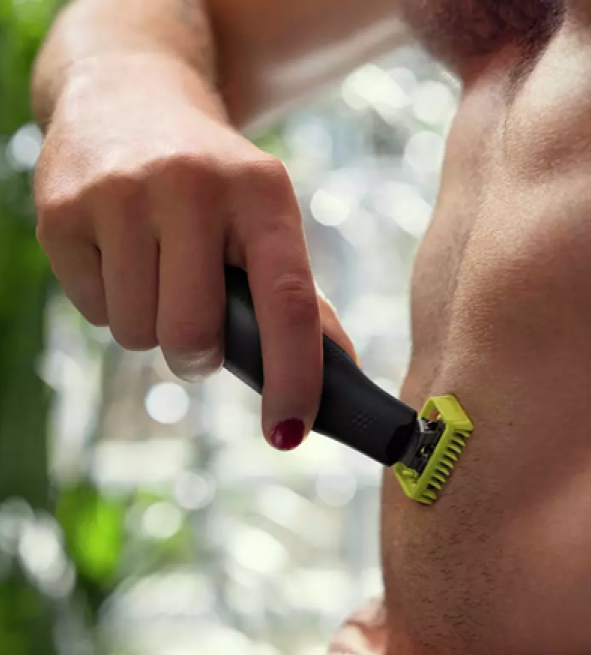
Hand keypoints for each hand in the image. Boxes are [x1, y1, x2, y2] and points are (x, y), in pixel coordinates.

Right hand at [34, 55, 355, 449]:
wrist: (127, 94)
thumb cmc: (215, 181)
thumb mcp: (265, 217)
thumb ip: (299, 296)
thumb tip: (340, 371)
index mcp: (260, 194)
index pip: (286, 302)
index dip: (293, 376)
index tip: (288, 433)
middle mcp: (189, 186)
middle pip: (194, 336)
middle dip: (198, 356)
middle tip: (200, 332)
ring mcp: (117, 195)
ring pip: (138, 333)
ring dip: (154, 327)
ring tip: (158, 273)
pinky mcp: (59, 212)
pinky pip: (94, 311)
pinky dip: (114, 303)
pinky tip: (120, 254)